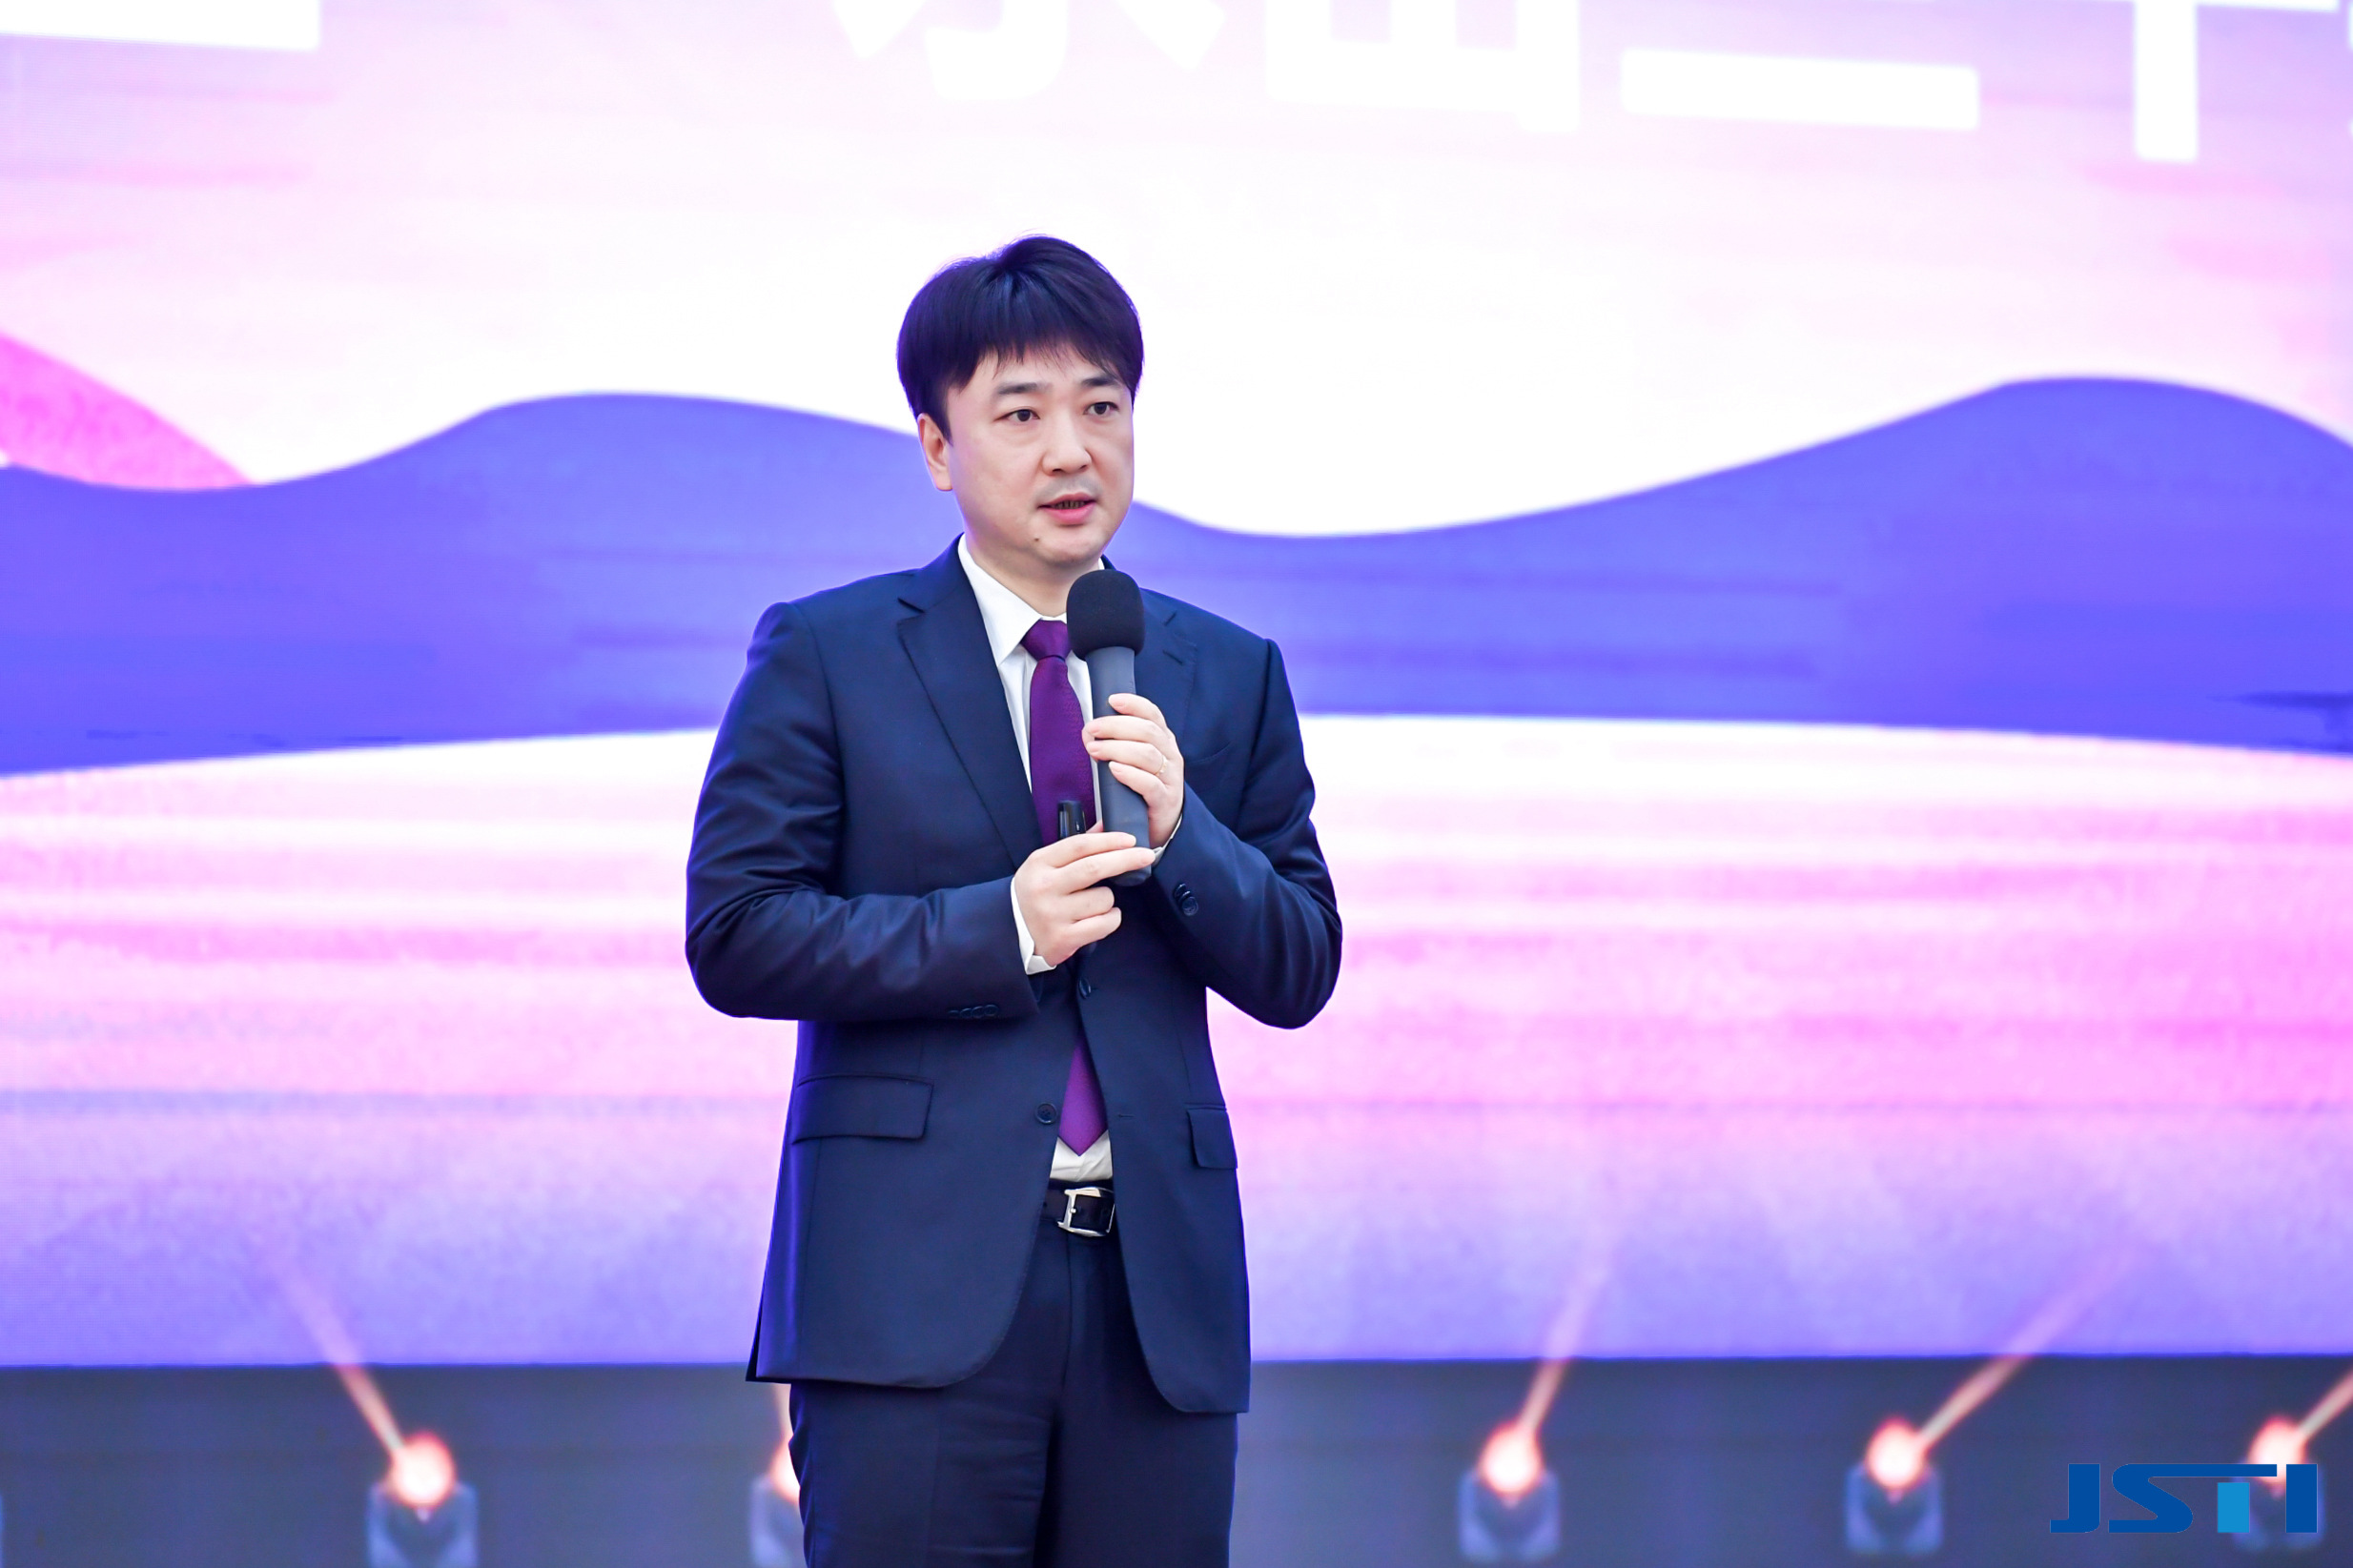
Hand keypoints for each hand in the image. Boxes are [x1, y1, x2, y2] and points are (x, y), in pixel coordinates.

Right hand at [1013, 830, 1157, 966]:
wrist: (1010, 932)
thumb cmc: (1036, 893)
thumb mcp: (1046, 865)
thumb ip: (1076, 847)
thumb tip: (1106, 825)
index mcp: (1039, 864)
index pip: (1079, 846)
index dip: (1109, 840)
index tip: (1130, 839)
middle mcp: (1044, 888)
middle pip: (1094, 868)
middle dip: (1125, 859)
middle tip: (1146, 855)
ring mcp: (1053, 915)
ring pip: (1103, 899)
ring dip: (1109, 900)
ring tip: (1093, 904)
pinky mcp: (1063, 939)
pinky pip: (1104, 923)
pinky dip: (1110, 919)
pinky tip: (1098, 918)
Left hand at [1085, 693, 1184, 848]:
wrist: (1162, 825)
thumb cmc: (1143, 789)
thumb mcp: (1133, 761)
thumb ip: (1116, 744)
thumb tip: (1089, 732)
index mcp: (1163, 741)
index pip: (1153, 714)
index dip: (1133, 704)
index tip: (1112, 700)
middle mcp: (1170, 756)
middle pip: (1147, 731)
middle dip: (1116, 726)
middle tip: (1091, 730)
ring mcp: (1170, 779)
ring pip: (1147, 754)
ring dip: (1117, 748)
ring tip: (1095, 750)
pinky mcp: (1165, 801)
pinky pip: (1150, 784)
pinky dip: (1130, 774)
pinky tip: (1114, 770)